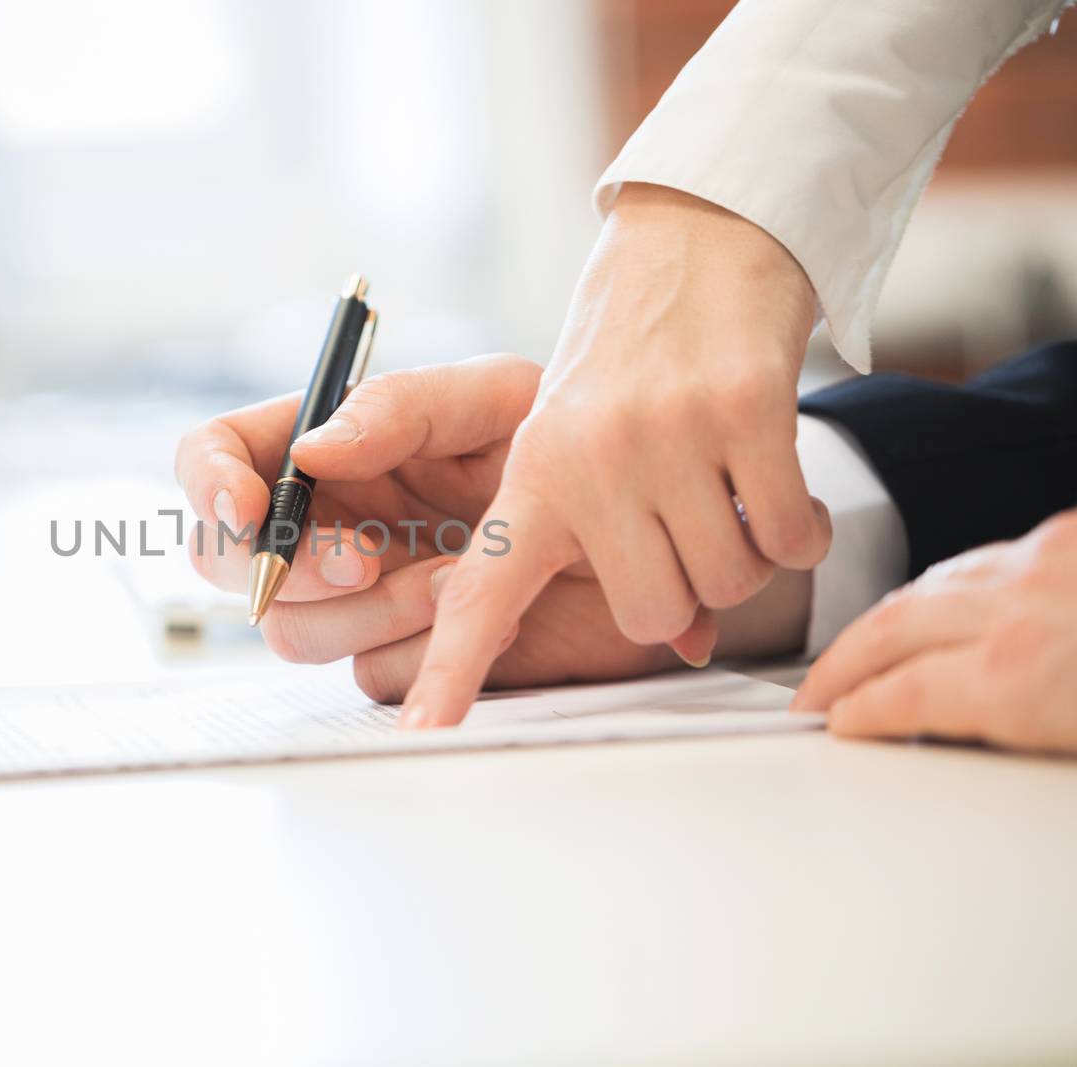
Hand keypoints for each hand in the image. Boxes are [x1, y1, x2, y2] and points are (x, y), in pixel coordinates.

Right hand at [173, 355, 710, 698]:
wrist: (648, 531)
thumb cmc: (569, 440)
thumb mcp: (492, 399)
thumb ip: (398, 411)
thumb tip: (310, 450)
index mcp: (324, 446)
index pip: (216, 457)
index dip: (209, 485)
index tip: (249, 508)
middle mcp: (324, 524)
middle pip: (228, 563)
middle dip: (289, 569)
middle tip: (365, 561)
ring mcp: (354, 600)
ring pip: (294, 633)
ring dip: (373, 613)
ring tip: (459, 579)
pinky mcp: (401, 656)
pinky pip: (370, 673)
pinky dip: (422, 652)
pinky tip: (486, 618)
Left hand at [399, 184, 831, 727]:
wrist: (694, 245)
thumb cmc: (631, 369)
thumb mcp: (585, 452)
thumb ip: (610, 552)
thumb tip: (681, 646)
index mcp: (530, 476)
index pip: (482, 591)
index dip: (451, 669)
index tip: (420, 732)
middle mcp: (585, 459)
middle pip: (651, 613)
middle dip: (685, 589)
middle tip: (686, 522)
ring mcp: (662, 433)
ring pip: (725, 579)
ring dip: (745, 551)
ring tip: (725, 488)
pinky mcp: (742, 408)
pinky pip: (789, 534)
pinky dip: (801, 526)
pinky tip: (775, 477)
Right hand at [792, 511, 1076, 754]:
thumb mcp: (1076, 757)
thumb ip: (1012, 741)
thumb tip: (969, 745)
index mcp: (1023, 674)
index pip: (904, 694)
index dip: (860, 712)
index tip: (841, 723)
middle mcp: (1021, 604)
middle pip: (892, 628)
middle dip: (841, 663)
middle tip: (818, 691)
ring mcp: (1047, 559)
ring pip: (931, 584)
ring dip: (888, 621)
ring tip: (869, 650)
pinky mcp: (1072, 534)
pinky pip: (985, 558)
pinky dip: (947, 586)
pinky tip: (947, 601)